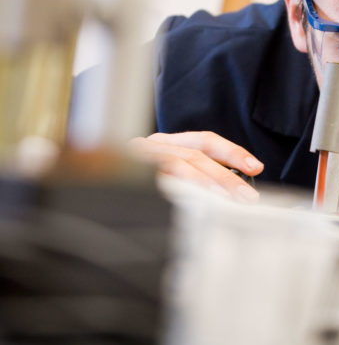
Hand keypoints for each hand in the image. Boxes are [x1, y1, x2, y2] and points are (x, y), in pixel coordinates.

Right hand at [129, 131, 263, 201]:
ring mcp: (138, 158)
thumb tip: (229, 192)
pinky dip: (178, 190)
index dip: (232, 152)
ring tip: (229, 202)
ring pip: (179, 164)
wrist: (77, 176)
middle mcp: (153, 146)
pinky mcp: (126, 172)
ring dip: (208, 183)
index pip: (204, 141)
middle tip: (248, 196)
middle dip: (227, 175)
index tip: (255, 167)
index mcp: (165, 144)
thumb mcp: (163, 175)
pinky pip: (156, 179)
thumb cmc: (127, 180)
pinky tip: (195, 203)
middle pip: (197, 153)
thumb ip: (191, 178)